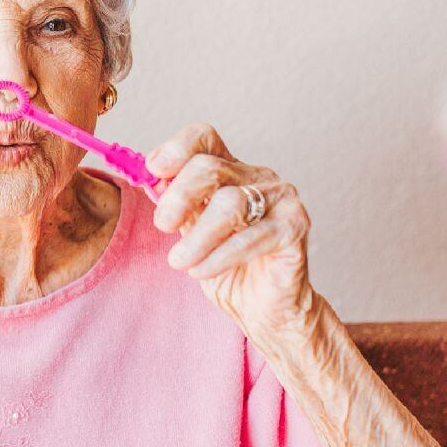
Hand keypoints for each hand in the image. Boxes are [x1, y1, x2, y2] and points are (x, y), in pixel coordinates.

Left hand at [146, 122, 314, 334]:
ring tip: (179, 261)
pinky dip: (219, 256)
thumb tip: (152, 179)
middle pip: (210, 167)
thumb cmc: (227, 268)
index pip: (204, 137)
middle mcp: (258, 177)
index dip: (176, 149)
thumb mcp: (191, 232)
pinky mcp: (295, 228)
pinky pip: (251, 238)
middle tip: (163, 225)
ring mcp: (281, 199)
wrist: (262, 308)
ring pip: (230, 202)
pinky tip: (201, 271)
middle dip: (178, 196)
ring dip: (197, 236)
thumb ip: (177, 204)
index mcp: (231, 170)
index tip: (154, 171)